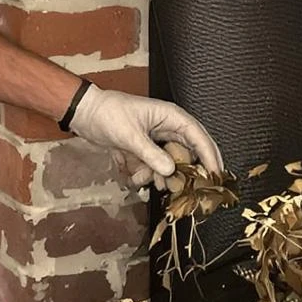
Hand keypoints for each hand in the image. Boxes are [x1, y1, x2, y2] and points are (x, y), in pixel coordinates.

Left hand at [69, 86, 223, 186]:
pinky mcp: (146, 150)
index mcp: (170, 117)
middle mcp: (168, 128)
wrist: (85, 114)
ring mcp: (157, 140)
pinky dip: (146, 174)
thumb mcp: (130, 135)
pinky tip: (133, 174)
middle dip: (181, 172)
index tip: (215, 175)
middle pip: (187, 154)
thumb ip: (151, 154)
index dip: (210, 156)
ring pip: (170, 164)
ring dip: (159, 176)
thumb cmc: (108, 114)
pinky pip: (154, 167)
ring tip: (144, 178)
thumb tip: (171, 171)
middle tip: (177, 188)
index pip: (198, 137)